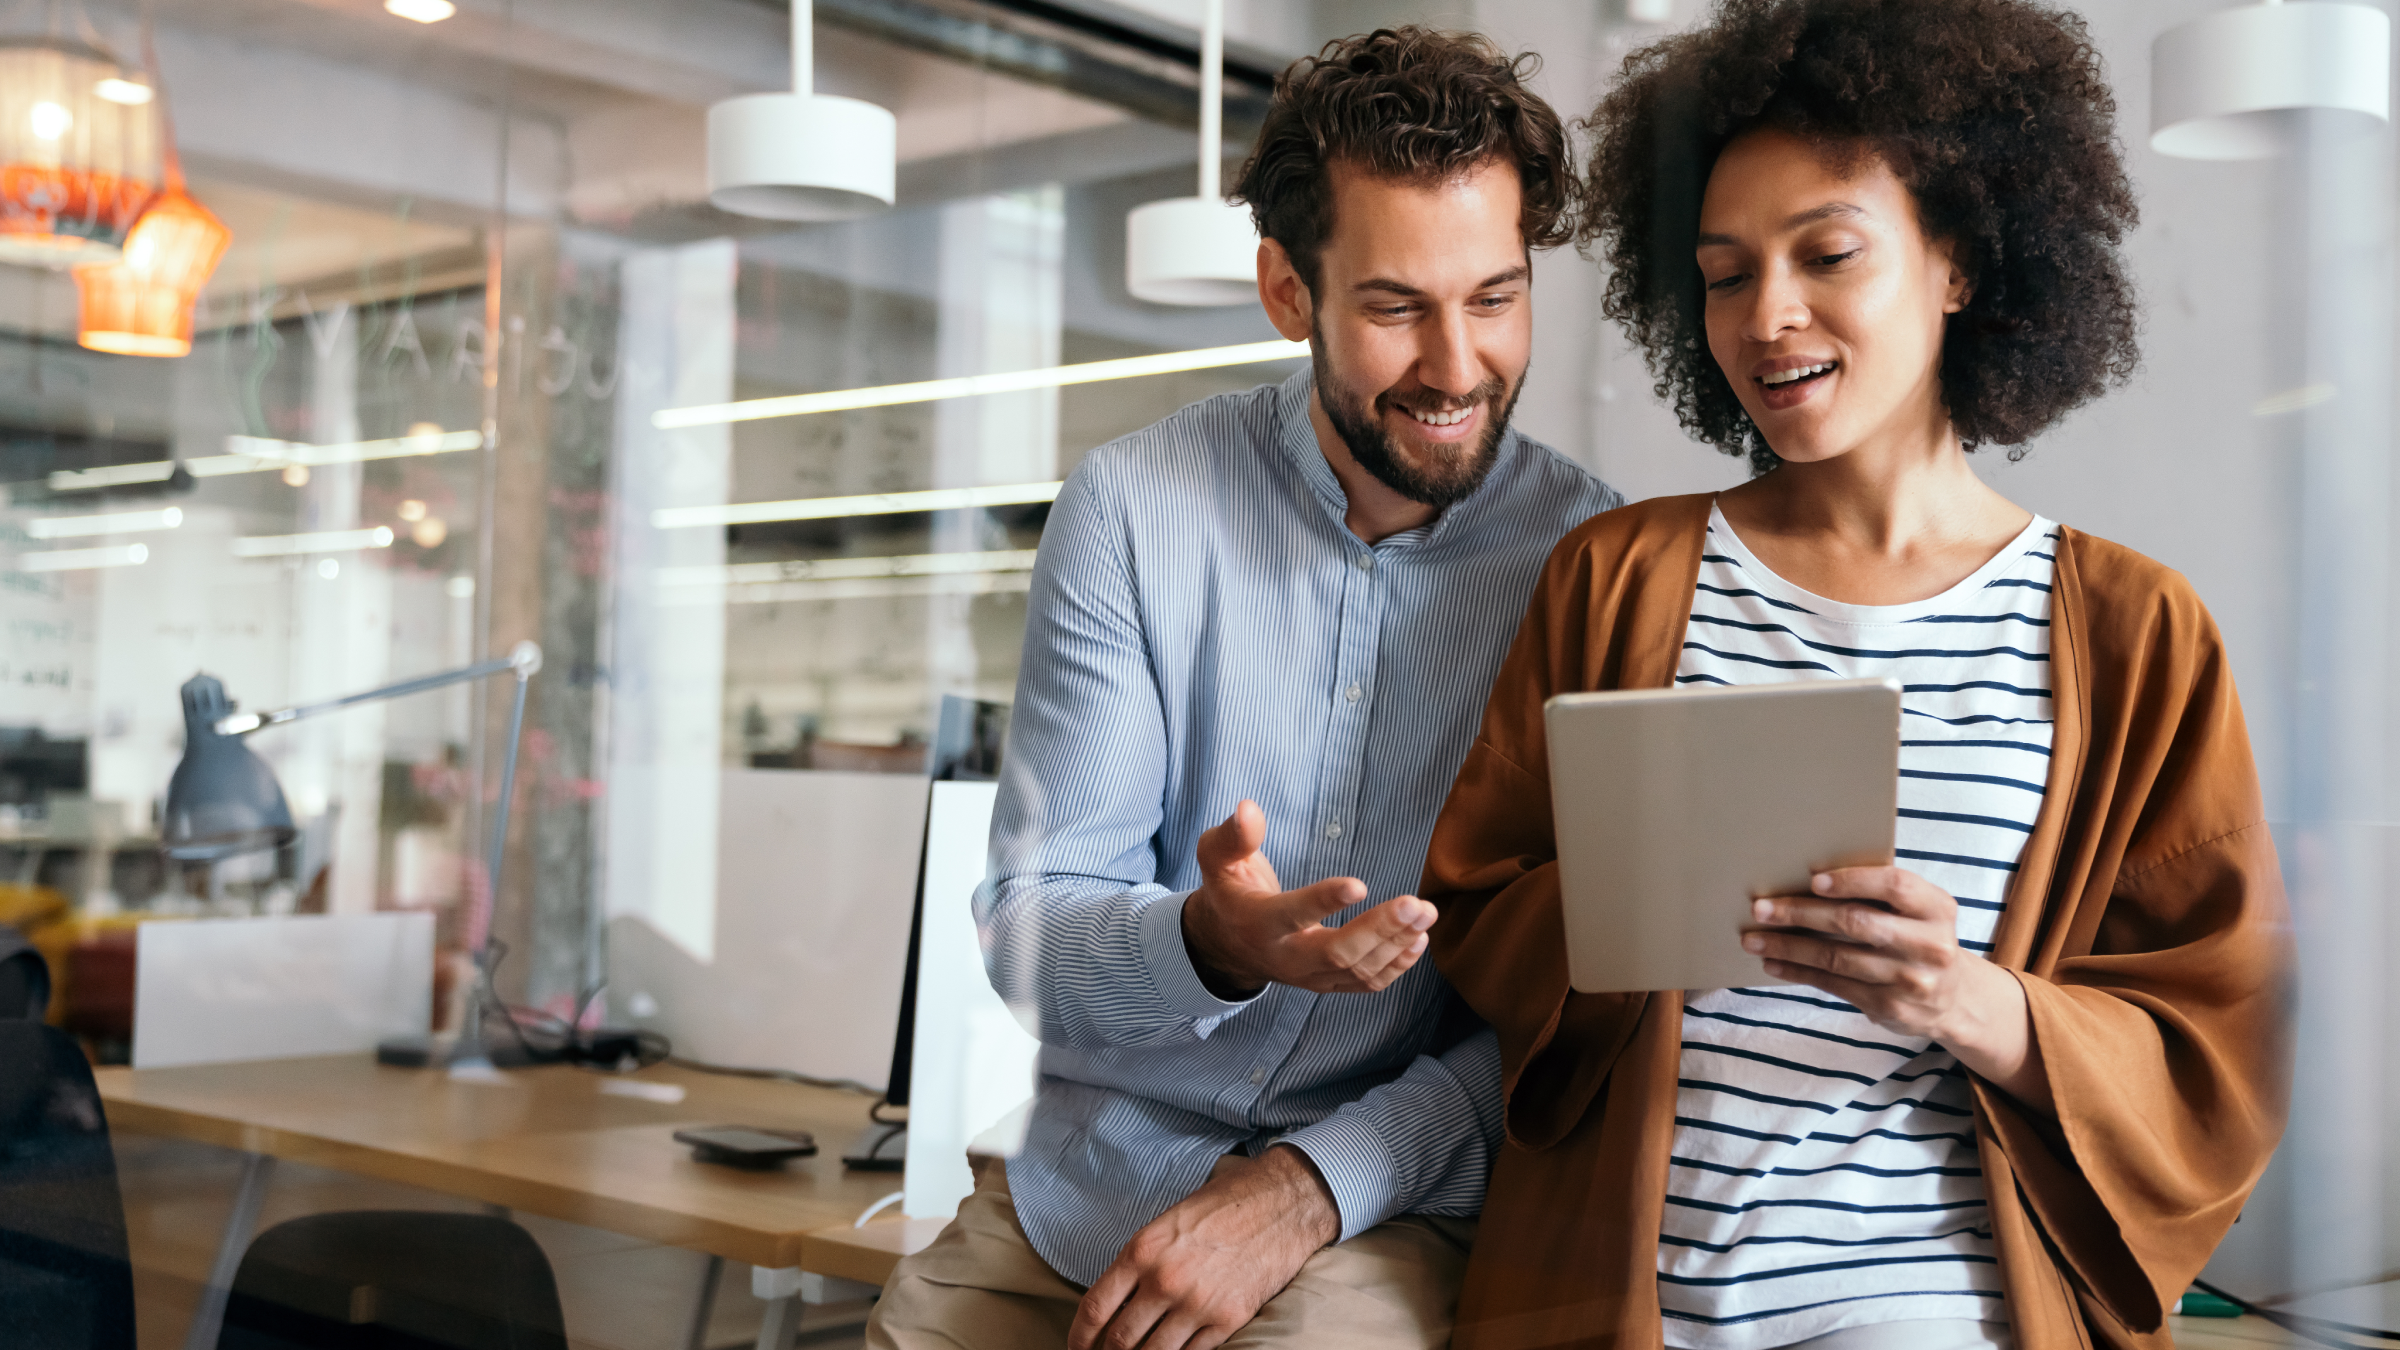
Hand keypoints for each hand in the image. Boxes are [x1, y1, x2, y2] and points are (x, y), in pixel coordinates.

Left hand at [1069, 1145, 1339, 1349]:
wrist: (1282, 1203)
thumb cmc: (1224, 1205)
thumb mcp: (1167, 1222)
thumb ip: (1140, 1261)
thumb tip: (1117, 1301)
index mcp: (1142, 1250)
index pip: (1095, 1307)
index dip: (1080, 1336)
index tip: (1077, 1347)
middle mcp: (1164, 1280)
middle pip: (1119, 1339)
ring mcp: (1197, 1304)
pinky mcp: (1228, 1319)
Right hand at [1180, 800, 1434, 998]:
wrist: (1226, 944)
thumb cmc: (1229, 890)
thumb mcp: (1217, 858)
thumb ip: (1233, 836)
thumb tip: (1248, 808)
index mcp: (1257, 922)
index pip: (1291, 915)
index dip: (1323, 901)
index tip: (1359, 883)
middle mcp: (1284, 956)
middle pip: (1336, 953)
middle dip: (1379, 930)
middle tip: (1416, 904)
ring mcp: (1307, 976)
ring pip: (1357, 971)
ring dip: (1396, 944)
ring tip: (1426, 914)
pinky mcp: (1325, 984)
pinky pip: (1364, 984)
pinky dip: (1396, 966)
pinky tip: (1418, 941)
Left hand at [1744, 866, 2051, 1113]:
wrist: (1955, 998)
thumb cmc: (1920, 939)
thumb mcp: (1919, 912)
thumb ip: (1881, 896)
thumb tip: (1807, 880)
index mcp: (1937, 909)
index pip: (1895, 886)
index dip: (1853, 880)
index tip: (1813, 880)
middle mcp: (1930, 945)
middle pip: (1856, 923)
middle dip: (1801, 913)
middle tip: (1760, 909)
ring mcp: (1910, 981)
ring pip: (1837, 958)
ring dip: (1789, 946)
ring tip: (1754, 938)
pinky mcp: (1889, 1008)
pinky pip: (1834, 985)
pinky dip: (1798, 972)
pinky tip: (1774, 962)